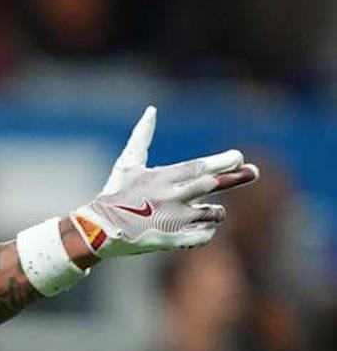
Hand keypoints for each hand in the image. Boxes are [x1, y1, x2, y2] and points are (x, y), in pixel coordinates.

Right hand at [73, 106, 259, 257]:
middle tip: (254, 172)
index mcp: (162, 177)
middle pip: (211, 185)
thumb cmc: (115, 193)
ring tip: (207, 211)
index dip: (223, 161)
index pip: (199, 166)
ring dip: (216, 211)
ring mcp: (172, 220)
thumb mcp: (128, 163)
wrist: (97, 229)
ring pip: (214, 213)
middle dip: (237, 177)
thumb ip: (142, 136)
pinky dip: (206, 231)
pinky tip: (199, 228)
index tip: (239, 158)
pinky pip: (205, 236)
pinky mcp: (172, 241)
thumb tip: (151, 110)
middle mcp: (170, 197)